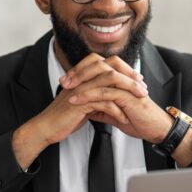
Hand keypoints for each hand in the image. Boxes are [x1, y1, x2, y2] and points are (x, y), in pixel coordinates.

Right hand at [12, 54, 149, 169]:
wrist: (48, 127)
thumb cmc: (66, 116)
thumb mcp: (84, 100)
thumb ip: (97, 92)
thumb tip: (114, 91)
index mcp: (84, 75)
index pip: (109, 64)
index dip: (125, 70)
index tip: (138, 80)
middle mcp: (83, 78)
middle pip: (112, 69)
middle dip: (131, 78)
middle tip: (143, 89)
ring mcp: (81, 88)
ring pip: (110, 82)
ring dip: (128, 91)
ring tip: (140, 101)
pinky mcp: (80, 102)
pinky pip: (104, 102)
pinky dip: (117, 110)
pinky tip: (124, 118)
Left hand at [63, 55, 173, 143]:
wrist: (154, 129)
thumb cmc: (138, 120)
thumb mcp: (114, 113)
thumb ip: (101, 107)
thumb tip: (87, 109)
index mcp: (120, 78)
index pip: (97, 65)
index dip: (81, 70)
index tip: (66, 80)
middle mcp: (123, 77)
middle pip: (98, 64)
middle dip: (78, 71)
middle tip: (63, 81)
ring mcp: (126, 85)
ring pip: (100, 75)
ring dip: (81, 81)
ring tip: (67, 89)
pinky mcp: (128, 95)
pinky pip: (105, 92)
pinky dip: (89, 95)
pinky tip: (76, 100)